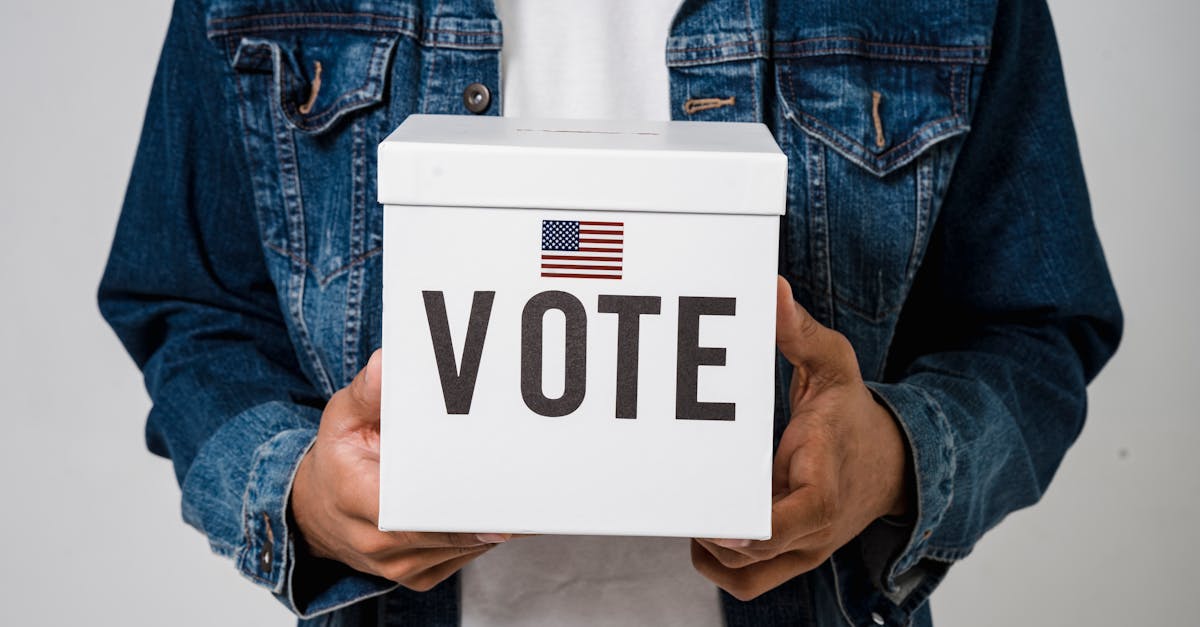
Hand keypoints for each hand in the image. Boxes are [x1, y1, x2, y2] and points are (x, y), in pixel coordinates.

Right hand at [290, 349, 508, 590]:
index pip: (418, 513)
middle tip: (531, 487)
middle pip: (451, 533)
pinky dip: (485, 535)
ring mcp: (401, 567)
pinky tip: (500, 508)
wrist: (316, 511)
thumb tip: (387, 365)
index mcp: (359, 501)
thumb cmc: (338, 460)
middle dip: (489, 511)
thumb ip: (368, 392)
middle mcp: (380, 544)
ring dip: (494, 522)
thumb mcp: (342, 418)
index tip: (499, 497)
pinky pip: (465, 557)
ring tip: (525, 492)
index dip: (461, 511)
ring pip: (465, 548)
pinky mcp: (420, 576)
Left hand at [691, 277, 910, 600]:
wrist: (894, 463)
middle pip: (755, 556)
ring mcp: (803, 549)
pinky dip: (719, 563)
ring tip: (690, 510)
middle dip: (711, 533)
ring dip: (711, 553)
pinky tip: (704, 525)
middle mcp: (814, 529)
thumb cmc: (854, 416)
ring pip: (746, 578)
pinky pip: (747, 580)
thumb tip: (772, 290)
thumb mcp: (835, 365)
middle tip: (679, 496)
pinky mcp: (791, 557)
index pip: (794, 520)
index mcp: (825, 486)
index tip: (714, 516)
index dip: (750, 527)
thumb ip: (800, 331)